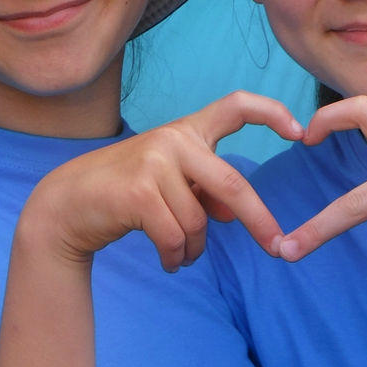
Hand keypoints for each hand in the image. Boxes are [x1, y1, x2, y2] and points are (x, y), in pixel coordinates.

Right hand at [21, 92, 300, 271]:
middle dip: (260, 221)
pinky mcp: (138, 192)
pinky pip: (176, 238)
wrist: (65, 206)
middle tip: (278, 248)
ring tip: (178, 254)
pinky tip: (168, 261)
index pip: (236, 105)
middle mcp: (172, 139)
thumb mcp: (169, 186)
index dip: (272, 113)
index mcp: (186, 131)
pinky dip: (176, 258)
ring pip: (199, 222)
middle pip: (232, 185)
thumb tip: (233, 214)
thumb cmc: (124, 195)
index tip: (301, 131)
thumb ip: (203, 191)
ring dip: (194, 250)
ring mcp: (154, 162)